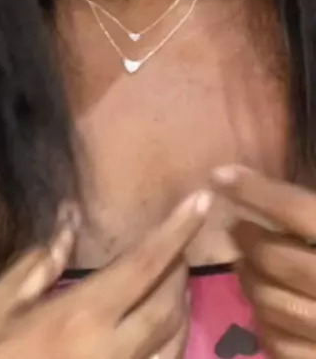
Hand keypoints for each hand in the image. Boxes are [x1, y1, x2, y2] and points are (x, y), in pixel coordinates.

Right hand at [0, 190, 211, 358]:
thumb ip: (39, 263)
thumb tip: (68, 220)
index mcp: (83, 315)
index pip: (145, 264)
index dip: (176, 231)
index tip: (200, 201)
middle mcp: (114, 353)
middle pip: (170, 305)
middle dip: (180, 269)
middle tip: (178, 245)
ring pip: (173, 346)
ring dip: (180, 312)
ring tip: (173, 286)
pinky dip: (167, 350)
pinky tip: (158, 337)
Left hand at [212, 165, 315, 357]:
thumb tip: (286, 198)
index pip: (296, 210)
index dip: (255, 191)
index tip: (220, 175)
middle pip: (275, 258)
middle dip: (247, 238)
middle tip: (236, 227)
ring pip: (270, 301)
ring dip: (249, 279)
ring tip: (245, 264)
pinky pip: (280, 345)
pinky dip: (265, 323)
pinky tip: (266, 308)